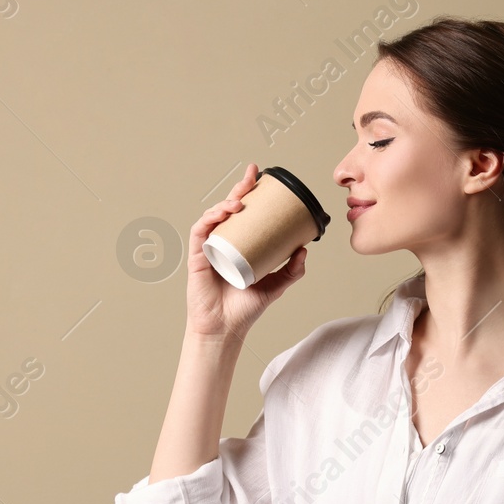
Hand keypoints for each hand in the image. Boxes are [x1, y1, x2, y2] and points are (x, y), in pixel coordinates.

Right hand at [186, 163, 308, 340]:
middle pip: (228, 209)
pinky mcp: (198, 257)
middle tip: (252, 175)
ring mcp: (209, 248)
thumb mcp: (276, 286)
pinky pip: (200, 231)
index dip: (250, 193)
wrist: (226, 328)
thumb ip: (292, 270)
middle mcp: (222, 243)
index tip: (260, 177)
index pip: (243, 214)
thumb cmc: (245, 309)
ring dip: (225, 202)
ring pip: (214, 217)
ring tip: (240, 200)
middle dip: (239, 188)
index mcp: (238, 245)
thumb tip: (305, 249)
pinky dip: (210, 218)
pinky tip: (222, 213)